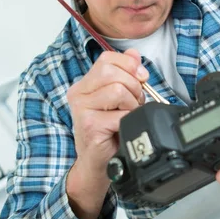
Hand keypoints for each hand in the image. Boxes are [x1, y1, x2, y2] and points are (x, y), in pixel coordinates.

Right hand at [66, 48, 147, 218]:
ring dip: (132, 104)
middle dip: (133, 85)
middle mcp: (78, 95)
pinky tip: (123, 128)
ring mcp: (81, 110)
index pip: (107, 59)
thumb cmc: (108, 133)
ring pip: (118, 90)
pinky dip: (129, 120)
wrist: (99, 164)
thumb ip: (125, 74)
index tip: (141, 78)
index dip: (129, 65)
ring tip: (128, 116)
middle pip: (112, 71)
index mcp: (84, 85)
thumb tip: (134, 53)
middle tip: (135, 102)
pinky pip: (120, 114)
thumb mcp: (118, 99)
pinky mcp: (89, 126)